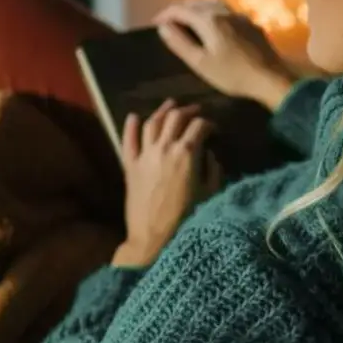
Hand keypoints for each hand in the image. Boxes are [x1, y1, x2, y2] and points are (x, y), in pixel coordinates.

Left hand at [115, 100, 213, 267]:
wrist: (153, 238)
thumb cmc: (187, 218)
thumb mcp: (210, 193)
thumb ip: (213, 170)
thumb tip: (210, 155)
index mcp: (187, 153)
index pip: (199, 126)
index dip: (209, 124)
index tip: (213, 130)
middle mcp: (165, 147)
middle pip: (176, 117)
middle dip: (188, 111)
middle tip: (195, 111)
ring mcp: (144, 155)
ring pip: (152, 123)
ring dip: (163, 111)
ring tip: (170, 105)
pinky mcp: (130, 165)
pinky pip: (128, 140)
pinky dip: (131, 126)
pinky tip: (134, 117)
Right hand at [153, 0, 296, 109]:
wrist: (271, 78)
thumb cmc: (232, 75)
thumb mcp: (201, 63)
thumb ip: (180, 43)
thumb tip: (163, 27)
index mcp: (209, 20)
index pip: (180, 9)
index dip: (165, 14)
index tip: (155, 23)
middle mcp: (224, 12)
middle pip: (196, 2)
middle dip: (180, 9)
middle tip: (169, 22)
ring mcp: (239, 16)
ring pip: (213, 3)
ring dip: (197, 7)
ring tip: (188, 20)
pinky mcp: (250, 24)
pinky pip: (226, 10)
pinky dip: (212, 12)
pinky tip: (214, 25)